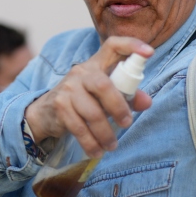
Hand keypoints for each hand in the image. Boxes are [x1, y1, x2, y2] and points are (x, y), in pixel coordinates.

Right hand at [24, 36, 153, 157]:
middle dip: (118, 107)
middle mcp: (81, 72)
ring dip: (105, 133)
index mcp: (97, 63)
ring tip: (112, 146)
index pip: (113, 45)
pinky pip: (78, 127)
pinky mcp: (59, 105)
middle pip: (104, 86)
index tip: (149, 52)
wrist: (46, 111)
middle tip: (127, 124)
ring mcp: (68, 88)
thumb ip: (128, 96)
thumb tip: (147, 102)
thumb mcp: (104, 95)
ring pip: (92, 112)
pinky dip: (90, 142)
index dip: (132, 45)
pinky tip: (97, 151)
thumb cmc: (83, 100)